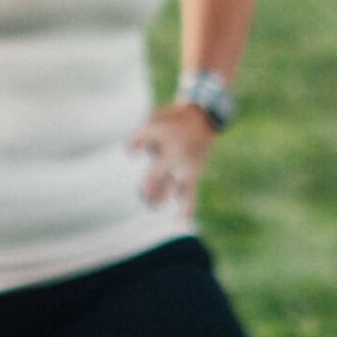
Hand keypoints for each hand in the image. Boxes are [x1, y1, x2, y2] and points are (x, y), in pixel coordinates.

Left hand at [128, 103, 216, 218]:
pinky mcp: (192, 175)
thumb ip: (141, 135)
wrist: (205, 118)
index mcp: (161, 135)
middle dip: (146, 187)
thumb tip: (132, 154)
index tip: (133, 153)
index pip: (138, 142)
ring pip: (169, 188)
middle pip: (155, 175)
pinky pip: (190, 195)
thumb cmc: (174, 118)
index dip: (132, 147)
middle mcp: (173, 154)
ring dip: (158, 199)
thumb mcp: (156, 117)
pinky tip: (180, 220)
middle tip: (141, 192)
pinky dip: (187, 208)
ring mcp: (184, 166)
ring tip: (152, 206)